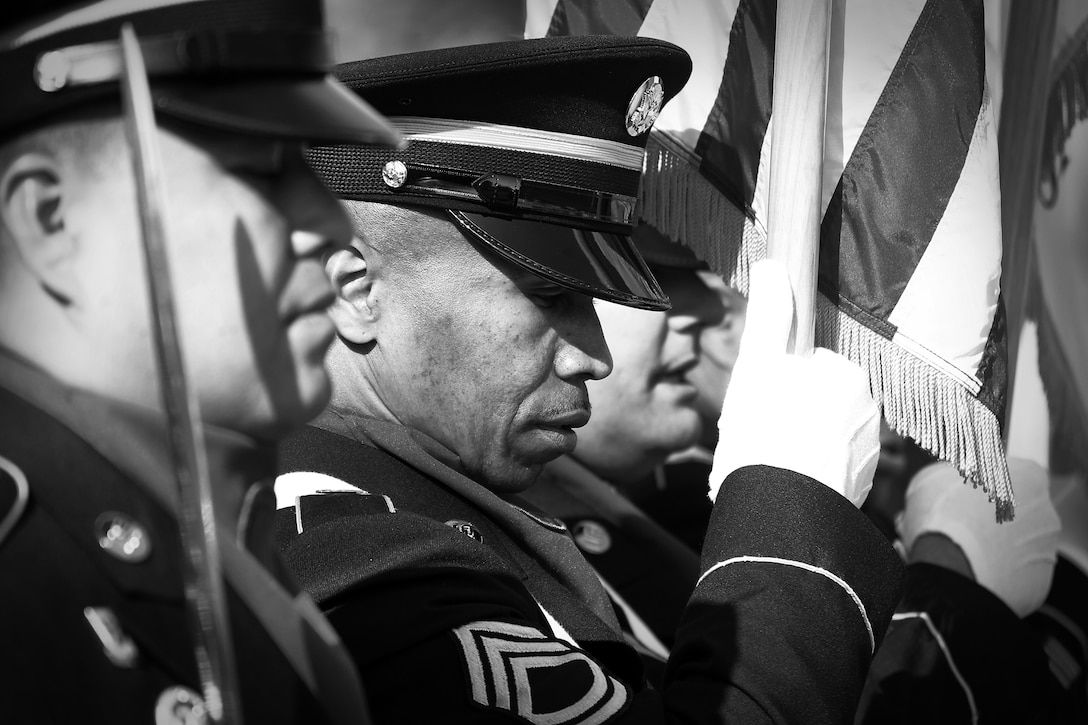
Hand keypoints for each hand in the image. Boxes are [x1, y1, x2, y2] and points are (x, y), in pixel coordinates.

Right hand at [708, 259, 879, 506]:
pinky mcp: (860, 490)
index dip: (778, 382)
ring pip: (823, 437)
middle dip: (790, 413)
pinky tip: (782, 484)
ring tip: (767, 462)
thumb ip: (770, 315)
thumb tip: (774, 265)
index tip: (758, 401)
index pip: (809, 366)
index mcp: (848, 377)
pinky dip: (808, 475)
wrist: (783, 507)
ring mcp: (867, 454)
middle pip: (817, 401)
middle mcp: (869, 412)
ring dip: (798, 445)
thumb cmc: (767, 428)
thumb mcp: (758, 364)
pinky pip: (829, 471)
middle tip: (757, 434)